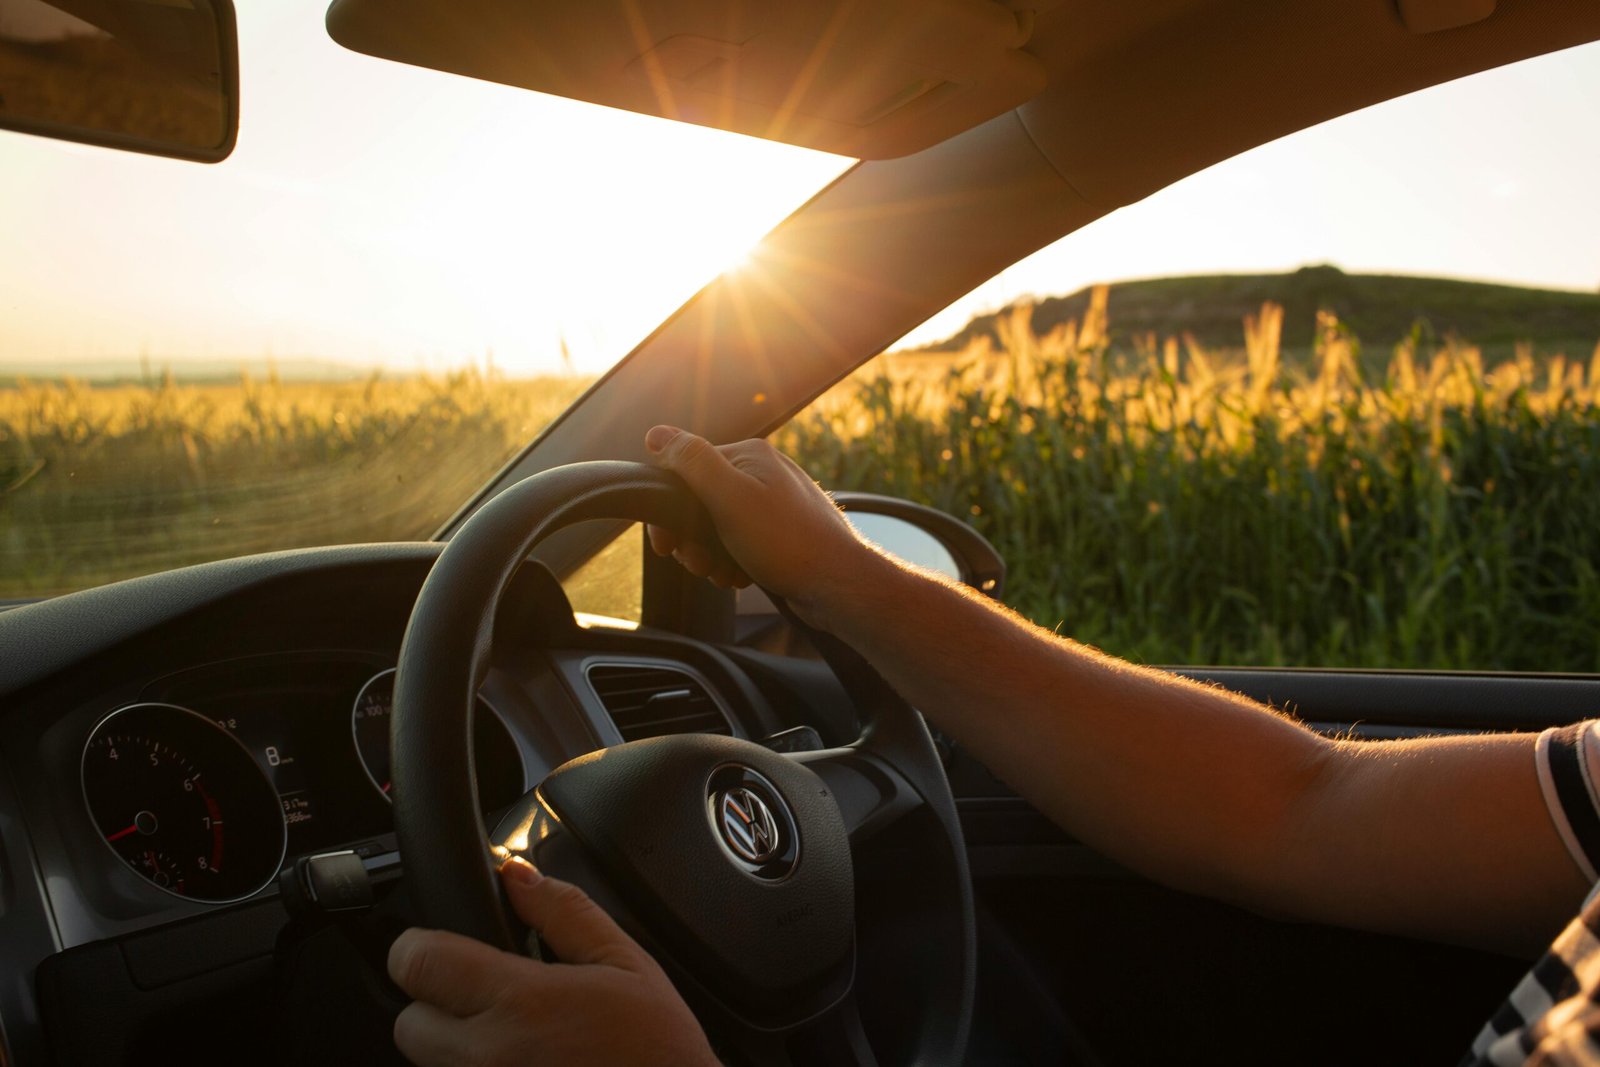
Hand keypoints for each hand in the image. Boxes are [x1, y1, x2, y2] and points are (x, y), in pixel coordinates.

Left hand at [388, 857, 717, 1066]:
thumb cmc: (658, 1052)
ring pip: (430, 1061)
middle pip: (408, 1021)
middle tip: (488, 996)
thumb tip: (518, 876)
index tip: (445, 946)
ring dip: (457, 1045)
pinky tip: (525, 1061)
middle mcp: (489, 1057)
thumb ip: (565, 912)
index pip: (415, 961)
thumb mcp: (625, 963)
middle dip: (437, 1002)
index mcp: (521, 1003)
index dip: (423, 945)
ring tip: (516, 1036)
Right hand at [644, 426, 877, 628]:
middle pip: (700, 503)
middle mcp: (762, 473)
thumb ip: (692, 462)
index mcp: (749, 456)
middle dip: (692, 539)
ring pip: (717, 528)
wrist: (838, 585)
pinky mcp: (779, 533)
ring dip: (712, 556)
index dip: (670, 512)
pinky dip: (732, 562)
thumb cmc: (787, 542)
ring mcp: (772, 503)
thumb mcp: (730, 498)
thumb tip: (656, 433)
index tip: (666, 546)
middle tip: (700, 565)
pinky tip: (741, 576)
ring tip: (725, 573)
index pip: (686, 472)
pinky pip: (739, 544)